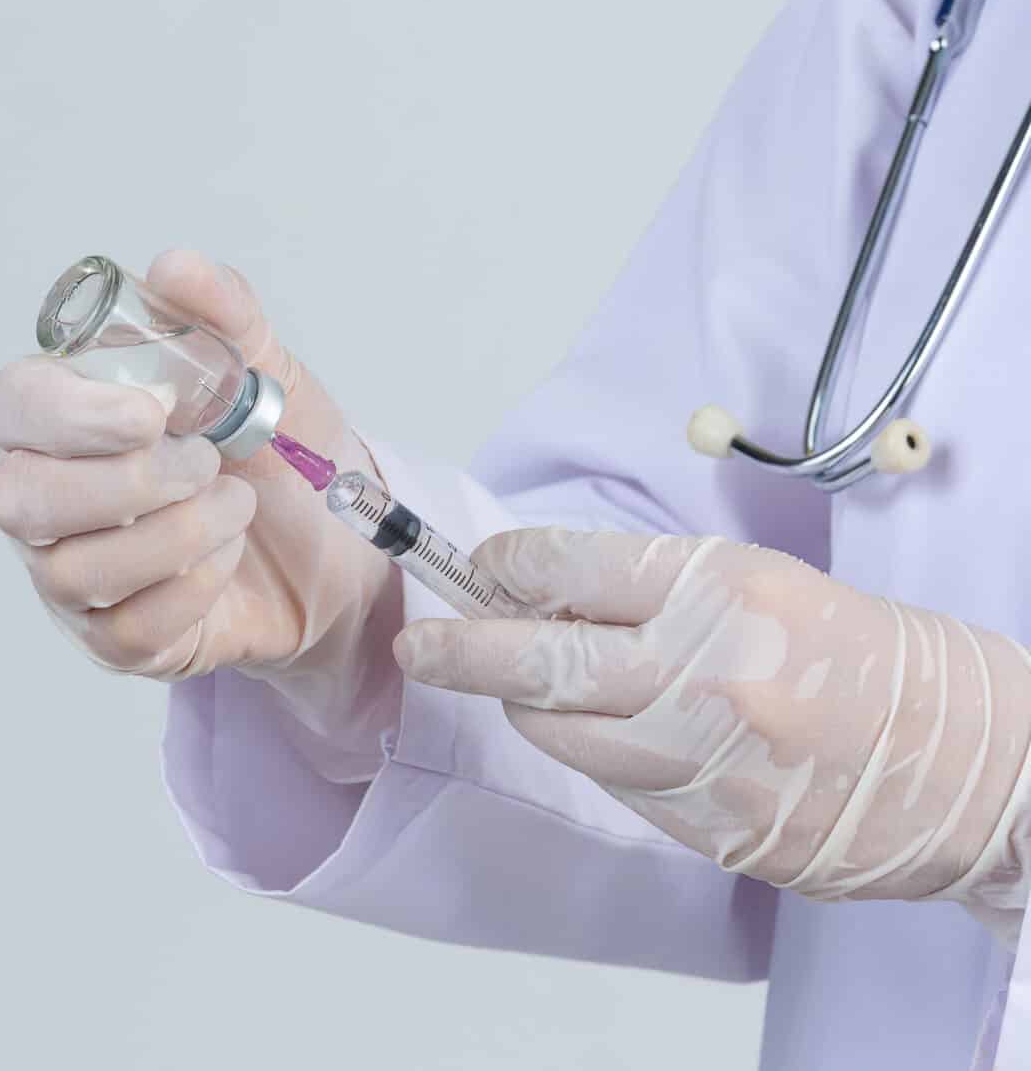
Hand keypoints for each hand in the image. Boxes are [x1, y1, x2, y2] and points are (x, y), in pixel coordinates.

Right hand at [0, 251, 401, 707]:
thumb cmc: (278, 452)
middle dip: (122, 483)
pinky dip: (190, 589)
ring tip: (236, 505)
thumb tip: (174, 267)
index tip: (152, 413)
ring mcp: (70, 574)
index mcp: (62, 416)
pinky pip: (122, 629)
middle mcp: (45, 496)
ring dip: (173, 536)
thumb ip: (221, 313)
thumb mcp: (266, 371)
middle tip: (207, 461)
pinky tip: (226, 557)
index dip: (69, 413)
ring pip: (70, 571)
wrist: (336, 546)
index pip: (13, 407)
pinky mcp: (112, 639)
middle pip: (16, 498)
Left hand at [394, 530, 1030, 921]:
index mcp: (726, 591)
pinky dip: (596, 755)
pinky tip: (611, 734)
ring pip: (562, 733)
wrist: (986, 769)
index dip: (505, 568)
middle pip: (539, 658)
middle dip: (462, 648)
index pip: (569, 569)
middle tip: (421, 645)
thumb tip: (547, 590)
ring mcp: (706, 759)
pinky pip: (617, 785)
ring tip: (528, 688)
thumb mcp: (772, 589)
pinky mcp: (713, 828)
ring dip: (530, 707)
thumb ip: (659, 592)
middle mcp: (706, 672)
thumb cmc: (879, 664)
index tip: (480, 570)